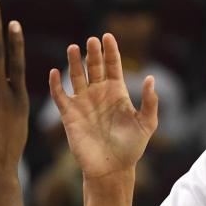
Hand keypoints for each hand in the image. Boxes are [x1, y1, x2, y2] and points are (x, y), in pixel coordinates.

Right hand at [49, 33, 157, 181]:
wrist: (112, 169)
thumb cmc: (132, 148)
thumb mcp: (147, 124)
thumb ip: (150, 102)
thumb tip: (151, 78)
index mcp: (117, 92)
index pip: (112, 65)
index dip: (111, 51)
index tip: (108, 36)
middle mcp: (99, 94)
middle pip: (94, 66)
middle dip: (93, 53)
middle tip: (92, 41)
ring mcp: (83, 103)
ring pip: (76, 76)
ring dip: (74, 62)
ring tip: (73, 48)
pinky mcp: (69, 115)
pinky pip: (60, 95)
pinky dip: (55, 84)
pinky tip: (55, 72)